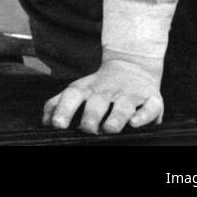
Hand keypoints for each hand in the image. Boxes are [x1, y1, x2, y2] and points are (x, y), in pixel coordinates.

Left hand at [42, 54, 163, 134]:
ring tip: (110, 129)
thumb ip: (58, 103)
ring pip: (123, 106)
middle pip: (97, 103)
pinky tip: (135, 123)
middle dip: (91, 117)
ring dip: (116, 118)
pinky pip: (150, 108)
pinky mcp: (151, 99)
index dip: (63, 109)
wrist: (132, 66)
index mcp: (87, 89)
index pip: (72, 96)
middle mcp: (107, 91)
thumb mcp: (79, 89)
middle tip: (87, 129)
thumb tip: (45, 121)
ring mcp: (130, 95)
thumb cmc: (100, 86)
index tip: (57, 125)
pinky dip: (144, 116)